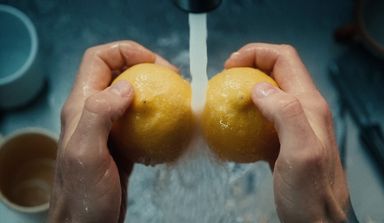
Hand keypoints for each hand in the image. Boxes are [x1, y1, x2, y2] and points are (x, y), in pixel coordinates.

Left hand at [48, 41, 175, 222]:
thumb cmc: (83, 195)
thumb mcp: (86, 153)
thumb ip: (99, 115)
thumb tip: (126, 87)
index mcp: (81, 106)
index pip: (99, 59)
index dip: (127, 51)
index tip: (156, 63)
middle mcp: (92, 112)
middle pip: (118, 73)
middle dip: (147, 67)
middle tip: (173, 80)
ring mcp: (108, 128)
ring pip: (131, 95)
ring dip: (154, 91)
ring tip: (176, 98)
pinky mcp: (121, 144)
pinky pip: (140, 119)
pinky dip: (157, 115)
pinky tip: (171, 125)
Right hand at [225, 43, 349, 221]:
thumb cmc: (310, 195)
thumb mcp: (300, 153)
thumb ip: (285, 114)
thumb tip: (259, 89)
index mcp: (310, 105)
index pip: (284, 59)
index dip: (256, 53)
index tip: (230, 66)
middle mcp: (305, 110)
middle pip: (276, 72)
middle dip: (248, 67)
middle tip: (224, 80)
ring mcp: (295, 126)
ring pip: (269, 93)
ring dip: (246, 90)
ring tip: (225, 100)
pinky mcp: (284, 141)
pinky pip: (264, 117)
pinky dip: (246, 114)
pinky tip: (233, 127)